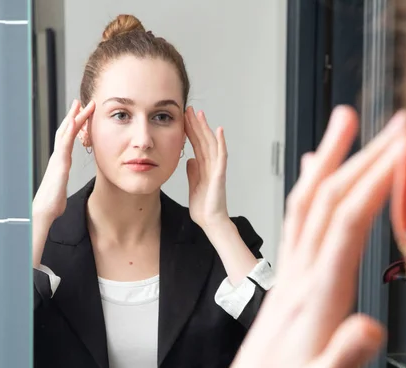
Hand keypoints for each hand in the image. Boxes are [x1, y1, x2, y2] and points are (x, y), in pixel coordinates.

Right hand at [33, 99, 94, 220]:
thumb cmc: (52, 204)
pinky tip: (76, 120)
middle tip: (80, 101)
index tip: (80, 115)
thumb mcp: (61, 191)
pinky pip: (65, 142)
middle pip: (65, 131)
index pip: (67, 140)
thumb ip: (62, 185)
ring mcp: (58, 158)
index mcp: (60, 163)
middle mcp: (58, 157)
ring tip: (81, 104)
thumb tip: (61, 188)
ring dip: (74, 117)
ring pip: (66, 132)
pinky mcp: (60, 163)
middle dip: (73, 115)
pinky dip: (70, 130)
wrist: (44, 210)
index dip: (73, 127)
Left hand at [185, 106, 229, 230]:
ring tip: (199, 114)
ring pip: (211, 144)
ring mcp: (217, 169)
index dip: (190, 131)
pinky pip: (221, 156)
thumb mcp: (194, 186)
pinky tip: (219, 131)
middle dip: (196, 125)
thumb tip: (190, 160)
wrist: (210, 222)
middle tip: (189, 109)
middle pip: (203, 141)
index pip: (197, 145)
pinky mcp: (220, 175)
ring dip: (206, 129)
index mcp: (204, 168)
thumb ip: (193, 172)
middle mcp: (211, 166)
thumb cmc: (203, 208)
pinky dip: (221, 143)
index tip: (183, 118)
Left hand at [208, 107, 405, 367]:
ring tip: (344, 120)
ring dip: (329, 159)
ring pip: (307, 204)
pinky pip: (295, 224)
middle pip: (331, 202)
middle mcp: (300, 277)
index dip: (377, 180)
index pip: (347, 225)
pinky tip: (314, 173)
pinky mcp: (286, 283)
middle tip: (397, 118)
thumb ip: (341, 362)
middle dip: (365, 155)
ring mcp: (290, 277)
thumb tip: (368, 330)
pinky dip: (308, 189)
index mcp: (315, 297)